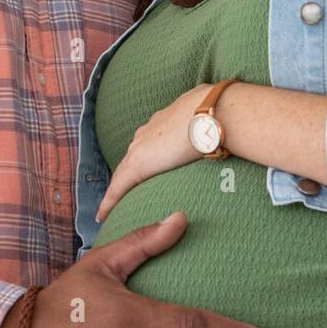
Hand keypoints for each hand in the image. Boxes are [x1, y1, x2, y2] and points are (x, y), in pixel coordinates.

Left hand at [95, 84, 212, 220]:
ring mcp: (141, 146)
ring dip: (118, 187)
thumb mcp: (211, 120)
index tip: (145, 167)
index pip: (148, 143)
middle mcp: (148, 132)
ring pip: (122, 172)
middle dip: (127, 173)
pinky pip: (118, 187)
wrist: (213, 113)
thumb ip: (209, 128)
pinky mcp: (138, 164)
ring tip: (113, 204)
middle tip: (123, 192)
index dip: (146, 156)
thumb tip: (223, 132)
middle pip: (131, 157)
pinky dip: (110, 201)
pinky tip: (103, 214)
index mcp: (164, 121)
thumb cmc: (218, 114)